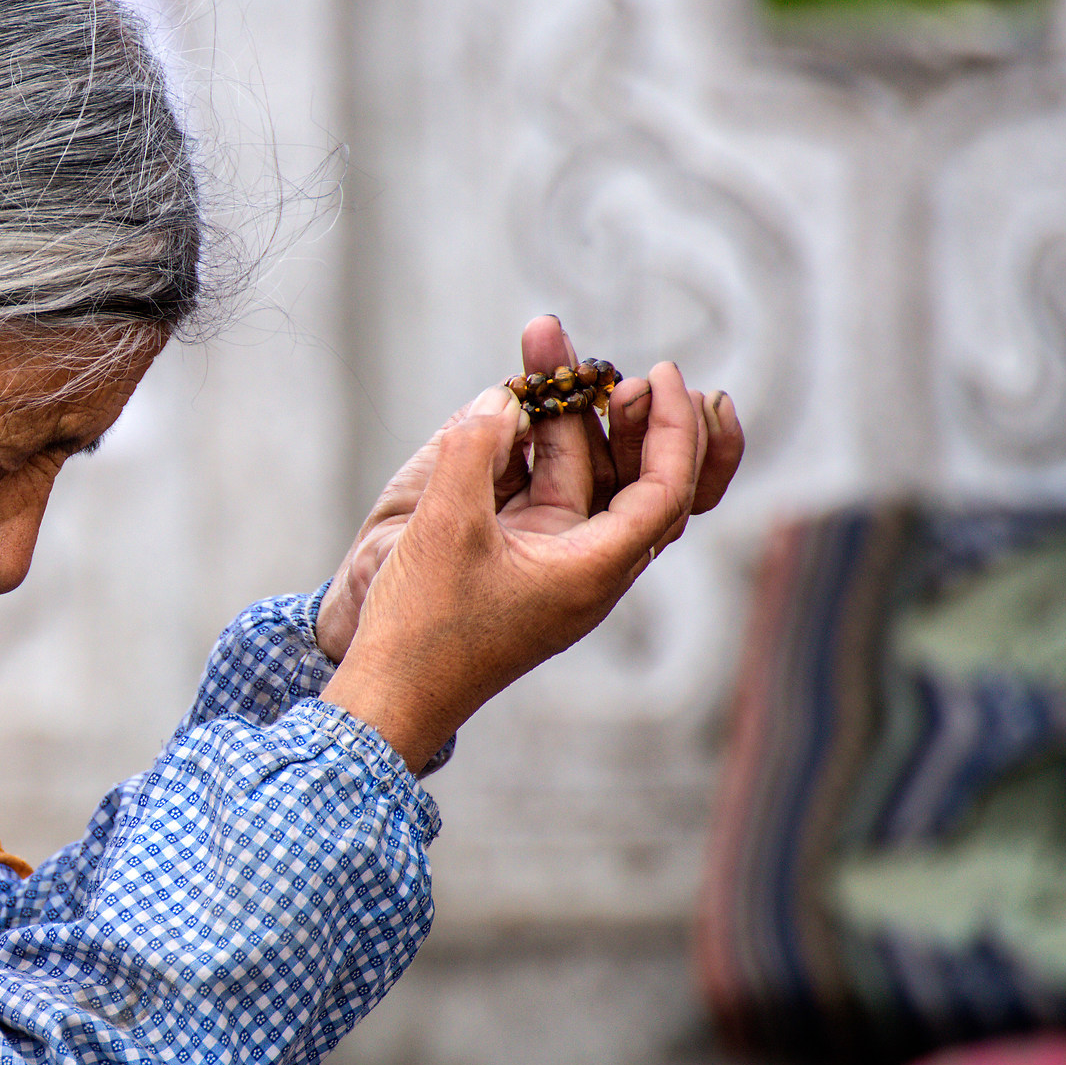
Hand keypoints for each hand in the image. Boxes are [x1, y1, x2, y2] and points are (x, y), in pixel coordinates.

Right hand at [317, 317, 742, 770]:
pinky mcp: (524, 567)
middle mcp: (590, 571)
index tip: (658, 374)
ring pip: (591, 484)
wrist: (390, 696)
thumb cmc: (423, 627)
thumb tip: (500, 400)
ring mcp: (558, 569)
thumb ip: (473, 450)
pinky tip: (522, 416)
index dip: (675, 427)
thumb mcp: (444, 527)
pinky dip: (547, 454)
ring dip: (578, 428)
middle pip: (642, 483)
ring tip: (556, 369)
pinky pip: (554, 498)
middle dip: (635, 419)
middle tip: (623, 369)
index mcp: (593, 572)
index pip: (667, 490)